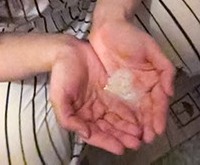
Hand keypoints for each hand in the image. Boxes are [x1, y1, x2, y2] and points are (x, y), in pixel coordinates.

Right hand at [48, 39, 143, 154]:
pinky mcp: (111, 92)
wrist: (68, 50)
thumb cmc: (61, 74)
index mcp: (80, 117)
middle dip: (122, 138)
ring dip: (129, 129)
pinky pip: (123, 106)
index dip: (107, 142)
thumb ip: (68, 118)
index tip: (120, 148)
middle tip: (136, 143)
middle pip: (109, 130)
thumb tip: (85, 133)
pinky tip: (141, 120)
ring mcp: (102, 102)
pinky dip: (131, 114)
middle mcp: (92, 113)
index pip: (95, 134)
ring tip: (141, 135)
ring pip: (118, 120)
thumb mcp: (59, 97)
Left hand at [90, 17, 175, 143]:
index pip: (159, 101)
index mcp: (153, 78)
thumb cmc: (130, 35)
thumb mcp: (151, 48)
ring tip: (137, 139)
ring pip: (134, 111)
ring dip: (137, 126)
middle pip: (147, 110)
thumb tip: (170, 91)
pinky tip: (122, 129)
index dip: (159, 115)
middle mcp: (142, 86)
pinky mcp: (113, 88)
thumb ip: (165, 68)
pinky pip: (119, 106)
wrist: (107, 27)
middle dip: (149, 125)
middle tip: (148, 139)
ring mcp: (127, 88)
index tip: (158, 129)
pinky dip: (122, 118)